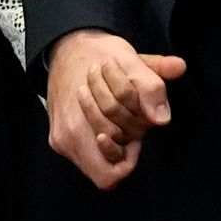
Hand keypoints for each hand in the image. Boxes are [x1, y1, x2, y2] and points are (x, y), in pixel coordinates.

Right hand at [42, 31, 186, 188]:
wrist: (69, 47)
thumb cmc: (100, 55)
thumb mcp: (132, 61)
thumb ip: (151, 88)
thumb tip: (162, 117)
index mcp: (82, 124)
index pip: (113, 173)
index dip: (131, 156)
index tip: (135, 136)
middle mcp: (69, 137)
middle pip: (107, 168)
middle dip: (124, 145)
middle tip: (127, 120)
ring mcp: (61, 139)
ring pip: (96, 163)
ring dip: (113, 142)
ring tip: (116, 116)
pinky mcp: (58, 138)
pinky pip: (85, 154)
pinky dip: (100, 138)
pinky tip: (105, 117)